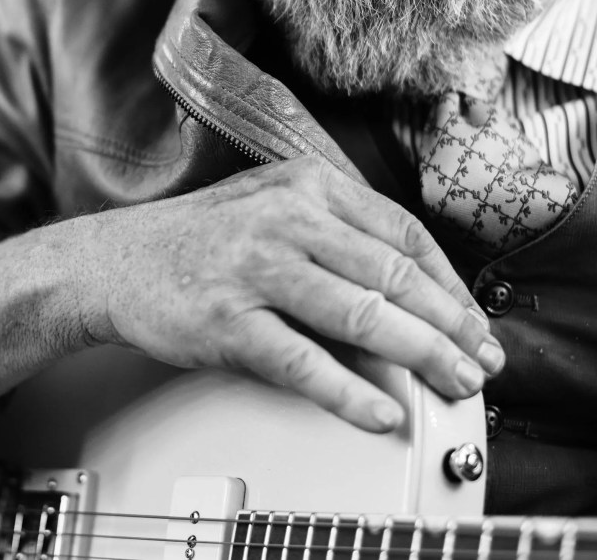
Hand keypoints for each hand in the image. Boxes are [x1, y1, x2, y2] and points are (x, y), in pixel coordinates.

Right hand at [75, 155, 503, 432]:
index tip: (472, 320)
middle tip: (480, 361)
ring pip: (360, 314)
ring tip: (452, 384)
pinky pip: (302, 362)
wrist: (115, 261)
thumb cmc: (201, 240)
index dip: (448, 283)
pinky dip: (349, 393)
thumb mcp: (271, 206)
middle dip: (449, 325)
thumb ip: (336, 231)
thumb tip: (410, 289)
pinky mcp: (226, 321)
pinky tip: (380, 412)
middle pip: (392, 274)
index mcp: (306, 185)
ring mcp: (255, 268)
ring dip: (420, 356)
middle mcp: (285, 218)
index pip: (402, 233)